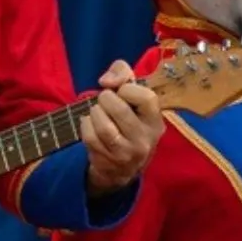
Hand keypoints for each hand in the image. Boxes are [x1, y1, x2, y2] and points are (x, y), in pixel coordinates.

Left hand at [82, 60, 164, 194]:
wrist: (122, 167)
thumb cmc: (128, 120)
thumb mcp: (133, 96)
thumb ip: (123, 73)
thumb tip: (106, 80)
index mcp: (155, 121)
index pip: (146, 98)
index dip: (128, 89)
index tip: (122, 91)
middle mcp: (144, 139)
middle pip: (120, 109)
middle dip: (106, 99)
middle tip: (105, 100)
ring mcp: (126, 153)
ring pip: (103, 125)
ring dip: (95, 112)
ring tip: (98, 112)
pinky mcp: (107, 161)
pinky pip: (89, 136)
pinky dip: (86, 124)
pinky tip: (91, 124)